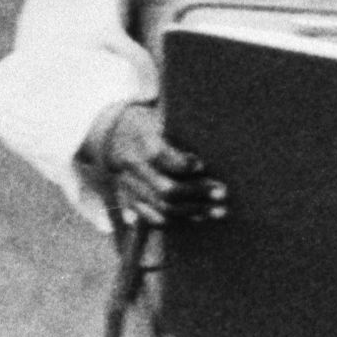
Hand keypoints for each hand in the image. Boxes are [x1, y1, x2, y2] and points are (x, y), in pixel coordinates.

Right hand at [87, 104, 222, 227]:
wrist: (115, 134)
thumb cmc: (152, 122)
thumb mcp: (163, 116)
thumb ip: (182, 131)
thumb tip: (214, 143)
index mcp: (141, 142)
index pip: (158, 157)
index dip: (181, 164)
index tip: (202, 165)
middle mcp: (132, 167)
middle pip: (163, 188)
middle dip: (196, 192)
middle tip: (222, 192)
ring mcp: (128, 186)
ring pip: (160, 207)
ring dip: (192, 211)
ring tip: (219, 210)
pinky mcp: (127, 199)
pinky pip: (150, 217)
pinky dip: (176, 220)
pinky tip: (199, 217)